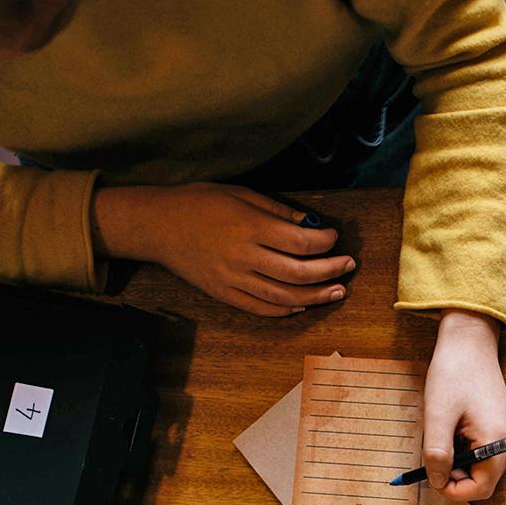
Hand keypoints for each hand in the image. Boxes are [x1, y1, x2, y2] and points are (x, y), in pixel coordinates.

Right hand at [90, 183, 353, 316]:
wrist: (157, 225)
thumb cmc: (199, 202)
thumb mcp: (240, 195)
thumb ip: (278, 211)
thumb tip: (312, 224)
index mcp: (249, 227)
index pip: (300, 242)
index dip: (325, 242)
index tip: (334, 237)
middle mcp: (243, 256)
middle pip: (298, 273)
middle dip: (330, 271)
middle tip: (349, 266)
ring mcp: (233, 279)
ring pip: (285, 297)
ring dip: (316, 296)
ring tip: (337, 291)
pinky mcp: (224, 294)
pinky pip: (262, 309)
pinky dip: (287, 309)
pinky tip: (304, 304)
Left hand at [422, 310, 505, 502]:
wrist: (470, 341)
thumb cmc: (454, 372)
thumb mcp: (438, 415)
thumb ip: (437, 453)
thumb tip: (437, 481)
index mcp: (496, 441)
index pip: (481, 488)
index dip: (454, 491)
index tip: (431, 479)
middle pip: (483, 480)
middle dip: (456, 477)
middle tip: (432, 460)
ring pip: (482, 467)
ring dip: (459, 463)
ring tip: (442, 438)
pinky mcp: (500, 426)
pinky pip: (483, 452)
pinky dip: (465, 450)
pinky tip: (452, 430)